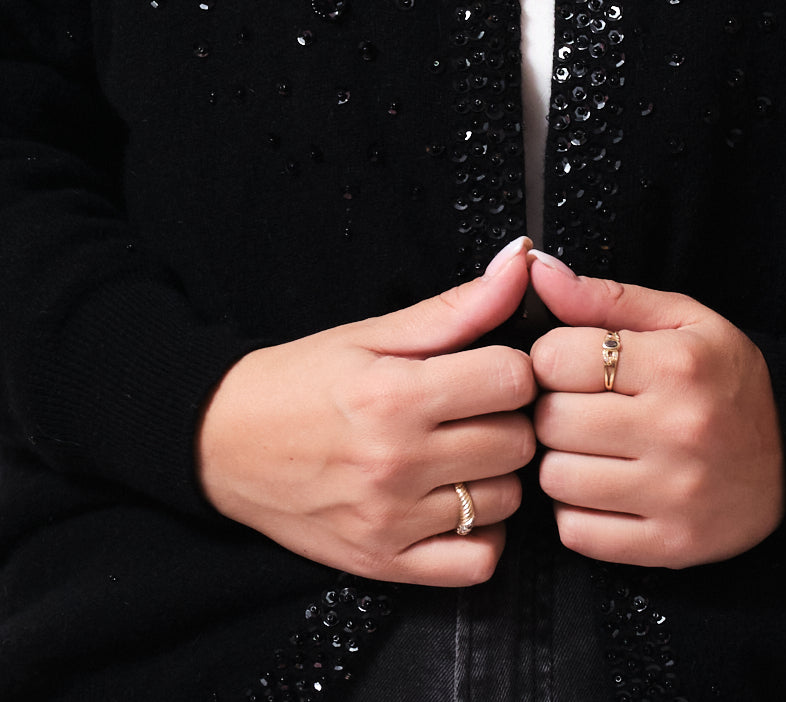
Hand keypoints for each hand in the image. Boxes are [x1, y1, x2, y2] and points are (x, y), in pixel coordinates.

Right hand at [197, 237, 535, 585]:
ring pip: (506, 501)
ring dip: (495, 475)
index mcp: (395, 394)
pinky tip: (455, 502)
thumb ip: (458, 305)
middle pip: (517, 441)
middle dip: (506, 418)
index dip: (511, 367)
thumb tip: (522, 262)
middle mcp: (396, 462)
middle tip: (473, 409)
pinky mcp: (383, 563)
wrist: (223, 442)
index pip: (514, 379)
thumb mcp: (374, 331)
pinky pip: (477, 563)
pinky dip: (479, 535)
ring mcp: (390, 520)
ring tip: (459, 452)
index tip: (487, 368)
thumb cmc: (302, 380)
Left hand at [529, 253, 783, 568]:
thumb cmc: (725, 377)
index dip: (551, 357)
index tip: (569, 363)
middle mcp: (676, 430)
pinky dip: (576, 511)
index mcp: (676, 365)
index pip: (556, 358)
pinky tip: (603, 487)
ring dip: (561, 461)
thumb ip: (605, 296)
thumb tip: (537, 270)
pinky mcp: (670, 545)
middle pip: (551, 420)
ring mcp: (675, 494)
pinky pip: (577, 532)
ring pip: (556, 479)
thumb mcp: (680, 319)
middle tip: (579, 406)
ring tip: (591, 447)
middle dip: (553, 408)